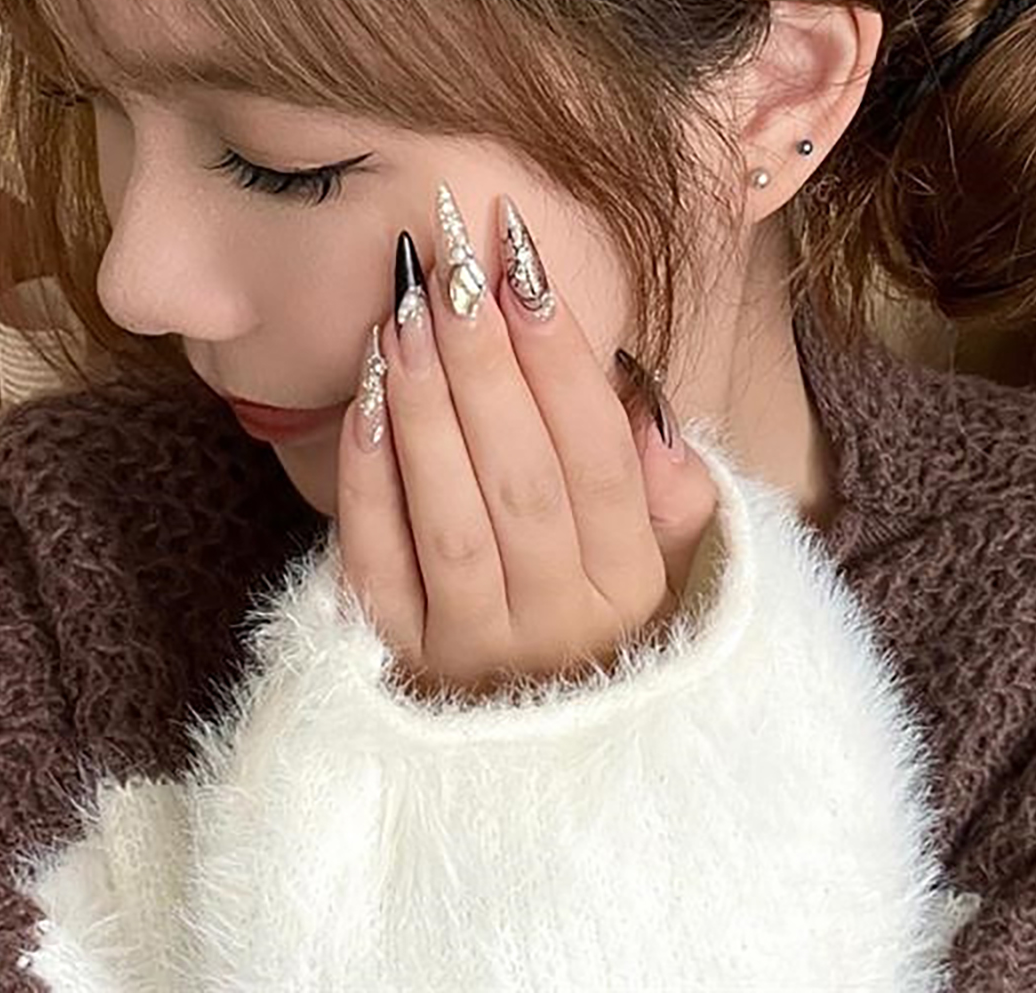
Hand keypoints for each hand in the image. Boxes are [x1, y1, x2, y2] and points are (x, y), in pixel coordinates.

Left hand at [335, 181, 719, 702]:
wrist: (546, 769)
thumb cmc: (610, 626)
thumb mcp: (672, 566)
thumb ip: (671, 489)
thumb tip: (644, 401)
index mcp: (631, 582)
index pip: (596, 454)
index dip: (559, 356)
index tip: (523, 265)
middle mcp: (559, 619)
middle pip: (519, 475)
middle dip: (483, 361)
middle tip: (453, 266)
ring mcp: (475, 646)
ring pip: (450, 515)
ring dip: (424, 406)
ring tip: (402, 312)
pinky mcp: (403, 661)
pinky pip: (379, 565)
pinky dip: (369, 481)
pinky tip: (363, 398)